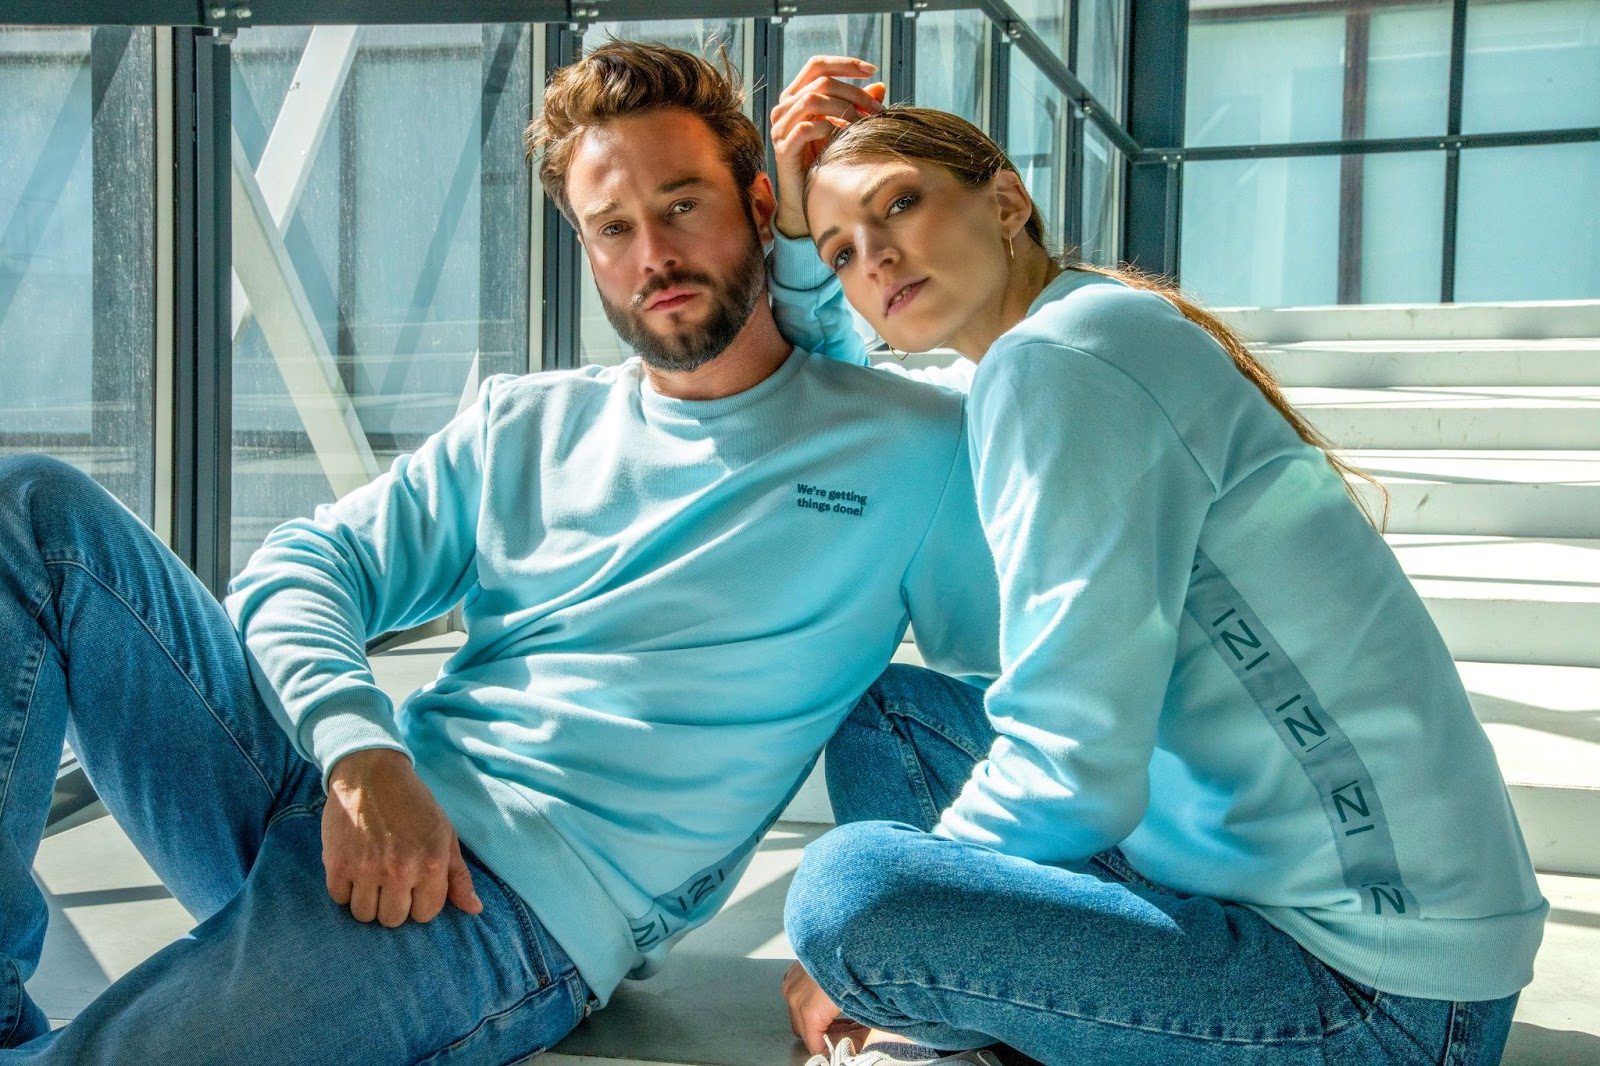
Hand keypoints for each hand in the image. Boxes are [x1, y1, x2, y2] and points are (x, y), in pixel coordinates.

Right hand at [322, 748, 483, 926]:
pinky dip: (344, 889)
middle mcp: (400, 871)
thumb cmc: (412, 803)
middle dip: (392, 904)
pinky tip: (353, 868)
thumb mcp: (444, 833)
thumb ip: (458, 875)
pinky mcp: (337, 864)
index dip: (419, 902)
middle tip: (389, 880)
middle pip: (393, 919)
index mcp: (431, 864)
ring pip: (364, 914)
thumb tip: (474, 909)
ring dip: (367, 900)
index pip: (425, 915)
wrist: (370, 773)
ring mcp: (366, 869)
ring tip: (370, 876)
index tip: (413, 886)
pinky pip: (339, 899)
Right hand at [769, 56, 886, 238]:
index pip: (817, 65)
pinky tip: (843, 137)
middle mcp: (784, 108)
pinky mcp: (783, 149)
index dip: (845, 63)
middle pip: (821, 82)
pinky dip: (829, 129)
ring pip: (812, 100)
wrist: (804, 201)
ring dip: (844, 109)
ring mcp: (780, 128)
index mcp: (796, 97)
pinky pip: (806, 128)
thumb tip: (880, 86)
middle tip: (876, 109)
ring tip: (862, 124)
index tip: (873, 70)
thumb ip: (857, 106)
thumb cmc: (824, 162)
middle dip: (854, 92)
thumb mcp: (843, 128)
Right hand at [784, 960, 867, 1054]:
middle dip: (819, 1033)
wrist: (855, 929)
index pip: (812, 1041)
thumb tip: (853, 1046)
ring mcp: (793, 979)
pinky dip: (808, 998)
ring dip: (813, 1016)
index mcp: (812, 1007)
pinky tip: (827, 995)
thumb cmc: (862, 965)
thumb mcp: (868, 1006)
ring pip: (797, 1010)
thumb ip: (859, 1032)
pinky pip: (795, 992)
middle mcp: (797, 994)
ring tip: (838, 1013)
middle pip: (802, 1028)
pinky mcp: (794, 967)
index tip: (835, 1049)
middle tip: (842, 1033)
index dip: (824, 1048)